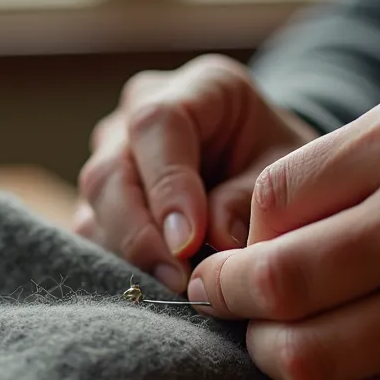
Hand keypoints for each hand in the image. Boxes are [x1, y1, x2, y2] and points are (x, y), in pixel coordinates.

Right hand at [73, 55, 316, 290]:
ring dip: (128, 257)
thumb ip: (249, 198)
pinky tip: (156, 290)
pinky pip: (93, 237)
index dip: (168, 185)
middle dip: (138, 234)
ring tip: (173, 292)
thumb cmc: (282, 167)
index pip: (159, 124)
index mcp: (199, 88)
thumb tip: (214, 241)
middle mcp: (139, 113)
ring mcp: (113, 157)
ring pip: (93, 209)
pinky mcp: (101, 201)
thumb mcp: (285, 172)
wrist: (265, 175)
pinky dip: (121, 267)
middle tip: (176, 282)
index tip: (188, 242)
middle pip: (109, 172)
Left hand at [187, 84, 379, 379]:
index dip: (236, 240)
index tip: (229, 261)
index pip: (274, 202)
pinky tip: (350, 377)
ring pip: (316, 370)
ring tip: (282, 345)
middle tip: (229, 305)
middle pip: (283, 291)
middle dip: (233, 305)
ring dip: (278, 362)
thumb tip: (245, 239)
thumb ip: (340, 166)